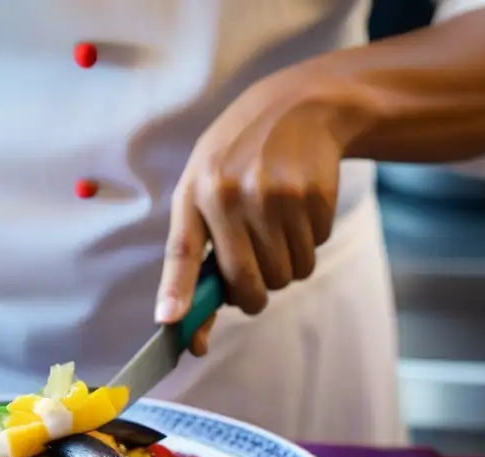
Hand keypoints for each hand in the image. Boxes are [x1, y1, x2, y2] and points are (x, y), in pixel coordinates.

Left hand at [156, 71, 347, 355]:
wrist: (297, 106)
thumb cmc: (237, 159)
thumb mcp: (203, 186)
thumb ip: (192, 247)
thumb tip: (181, 321)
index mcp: (196, 192)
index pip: (182, 251)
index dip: (177, 290)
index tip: (170, 321)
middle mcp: (232, 194)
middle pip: (247, 283)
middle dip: (253, 295)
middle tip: (255, 279)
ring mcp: (276, 195)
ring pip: (286, 274)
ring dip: (285, 265)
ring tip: (277, 226)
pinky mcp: (314, 196)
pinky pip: (314, 252)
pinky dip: (309, 243)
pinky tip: (298, 210)